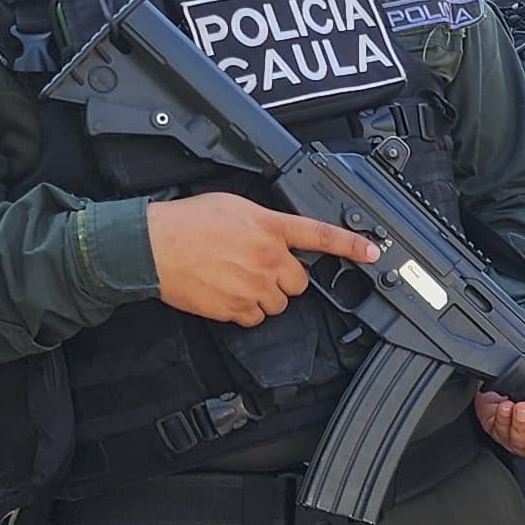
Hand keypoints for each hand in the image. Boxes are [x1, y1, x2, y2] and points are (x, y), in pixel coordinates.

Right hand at [145, 192, 377, 325]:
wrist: (151, 247)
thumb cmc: (185, 222)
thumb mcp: (233, 206)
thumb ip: (264, 221)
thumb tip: (277, 232)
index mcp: (269, 228)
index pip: (320, 235)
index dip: (351, 245)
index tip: (372, 252)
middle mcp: (267, 259)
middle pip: (299, 282)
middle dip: (284, 278)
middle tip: (258, 266)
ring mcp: (252, 287)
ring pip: (278, 303)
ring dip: (264, 295)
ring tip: (236, 278)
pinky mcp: (235, 309)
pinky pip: (254, 318)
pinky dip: (244, 310)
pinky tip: (226, 293)